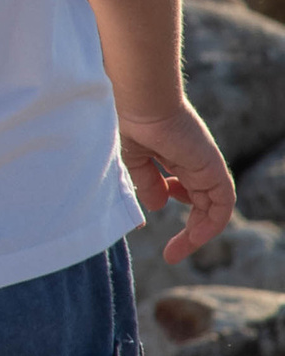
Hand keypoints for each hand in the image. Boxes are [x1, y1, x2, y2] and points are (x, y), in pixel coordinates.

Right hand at [124, 105, 234, 264]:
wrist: (143, 102)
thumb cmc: (134, 121)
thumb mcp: (135, 159)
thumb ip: (147, 182)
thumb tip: (157, 206)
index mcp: (178, 157)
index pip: (187, 190)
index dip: (175, 208)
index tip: (161, 232)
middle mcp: (196, 163)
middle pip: (202, 203)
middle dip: (190, 231)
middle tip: (171, 253)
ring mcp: (206, 165)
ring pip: (214, 207)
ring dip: (199, 232)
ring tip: (177, 250)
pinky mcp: (212, 168)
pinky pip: (222, 202)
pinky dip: (212, 222)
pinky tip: (195, 236)